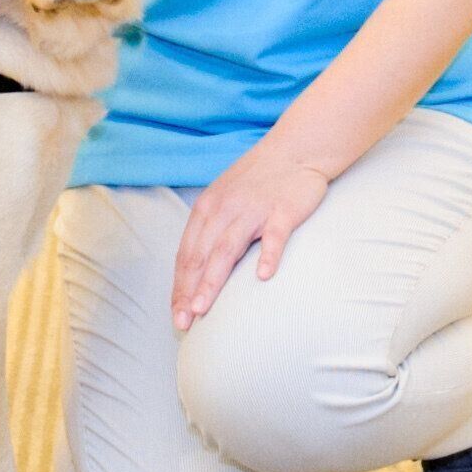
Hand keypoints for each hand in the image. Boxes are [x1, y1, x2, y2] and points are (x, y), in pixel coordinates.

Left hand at [171, 149, 330, 328]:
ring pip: (227, 249)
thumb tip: (198, 268)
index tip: (176, 313)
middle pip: (201, 255)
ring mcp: (253, 210)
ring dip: (212, 280)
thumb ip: (212, 229)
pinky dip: (268, 256)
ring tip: (203, 308)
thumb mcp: (225, 198)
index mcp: (207, 208)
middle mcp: (224, 209)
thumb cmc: (259, 179)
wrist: (296, 149)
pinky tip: (263, 277)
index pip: (187, 253)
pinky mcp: (282, 211)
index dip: (180, 285)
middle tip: (182, 322)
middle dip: (189, 291)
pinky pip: (274, 236)